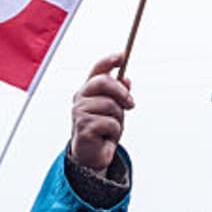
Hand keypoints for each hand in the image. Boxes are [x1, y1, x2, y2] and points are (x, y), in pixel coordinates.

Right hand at [68, 53, 132, 174]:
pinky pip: (110, 123)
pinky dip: (114, 132)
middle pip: (104, 82)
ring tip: (112, 128)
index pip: (97, 70)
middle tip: (130, 104)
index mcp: (88, 91)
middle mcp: (81, 98)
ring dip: (118, 119)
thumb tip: (127, 79)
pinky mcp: (83, 127)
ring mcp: (80, 112)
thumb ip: (119, 94)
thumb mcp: (114, 110)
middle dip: (121, 92)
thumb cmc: (102, 130)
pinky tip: (105, 137)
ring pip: (111, 106)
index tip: (122, 56)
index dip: (109, 61)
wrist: (91, 155)